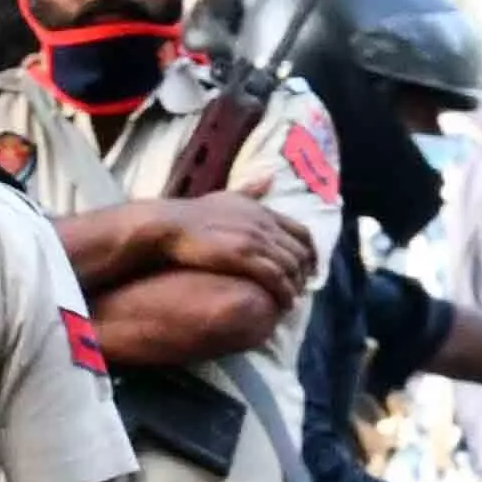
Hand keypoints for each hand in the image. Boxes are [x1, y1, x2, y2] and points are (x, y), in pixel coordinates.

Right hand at [159, 195, 315, 300]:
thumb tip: (270, 176)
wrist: (171, 225)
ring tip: (292, 301)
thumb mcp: (228, 195)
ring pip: (291, 267)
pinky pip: (276, 278)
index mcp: (263, 211)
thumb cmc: (194, 214)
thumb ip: (251, 189)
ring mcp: (255, 240)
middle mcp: (265, 225)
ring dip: (296, 287)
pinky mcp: (244, 257)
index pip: (302, 232)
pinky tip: (283, 304)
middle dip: (305, 273)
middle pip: (300, 252)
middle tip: (302, 289)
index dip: (310, 253)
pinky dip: (284, 292)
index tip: (309, 267)